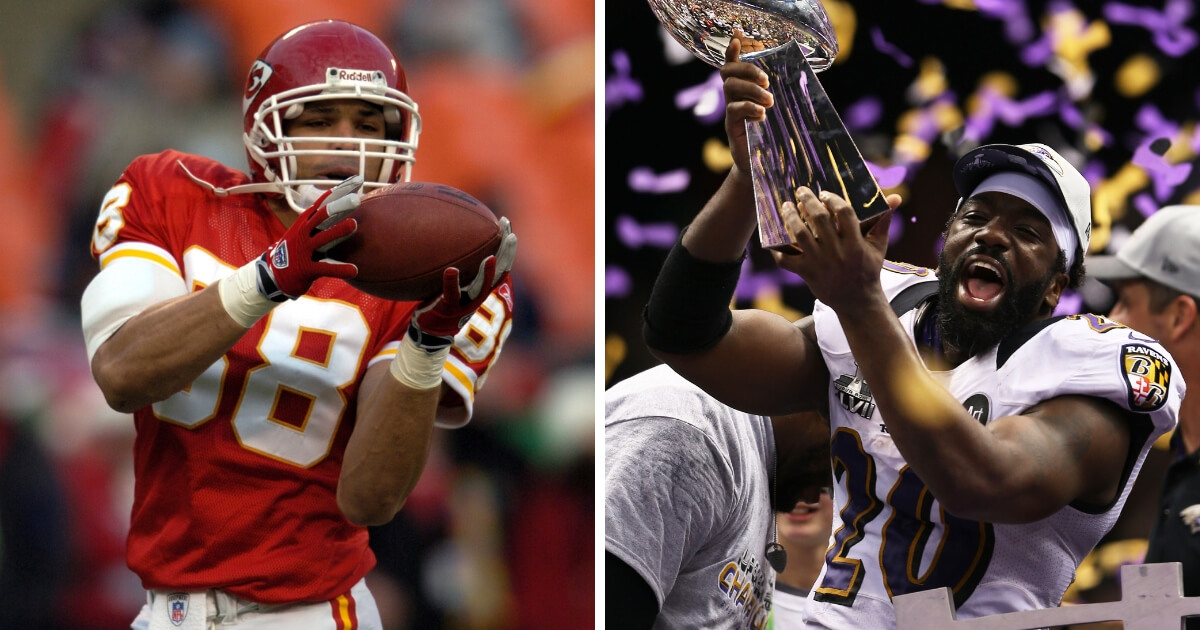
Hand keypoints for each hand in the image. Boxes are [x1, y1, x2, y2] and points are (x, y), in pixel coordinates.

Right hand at [255, 176, 362, 300]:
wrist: (273, 275)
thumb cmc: (295, 252)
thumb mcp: (303, 233)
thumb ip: (319, 223)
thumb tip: (341, 208)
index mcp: (304, 224)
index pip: (323, 204)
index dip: (338, 193)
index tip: (355, 182)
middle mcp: (303, 234)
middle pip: (322, 216)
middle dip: (338, 206)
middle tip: (356, 199)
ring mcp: (303, 250)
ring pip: (322, 238)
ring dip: (338, 231)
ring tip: (354, 224)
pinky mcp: (306, 269)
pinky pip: (325, 268)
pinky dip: (340, 269)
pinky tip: (355, 270)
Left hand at [408, 217, 516, 349]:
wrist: (432, 328)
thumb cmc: (442, 298)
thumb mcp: (453, 277)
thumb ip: (457, 260)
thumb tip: (451, 231)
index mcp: (482, 283)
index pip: (500, 261)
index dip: (505, 243)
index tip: (506, 223)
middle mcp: (479, 292)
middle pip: (499, 272)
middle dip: (506, 254)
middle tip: (511, 235)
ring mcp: (466, 302)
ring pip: (481, 287)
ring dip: (487, 272)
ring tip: (490, 257)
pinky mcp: (450, 307)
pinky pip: (451, 293)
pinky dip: (452, 282)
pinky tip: (451, 270)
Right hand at [721, 32, 773, 174]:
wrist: (757, 166)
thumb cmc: (769, 135)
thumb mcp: (775, 111)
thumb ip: (778, 95)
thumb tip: (801, 75)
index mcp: (742, 90)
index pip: (732, 66)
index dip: (732, 51)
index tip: (737, 37)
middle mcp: (732, 98)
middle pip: (729, 73)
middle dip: (748, 70)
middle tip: (767, 81)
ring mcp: (730, 111)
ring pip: (731, 88)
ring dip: (752, 90)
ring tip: (770, 101)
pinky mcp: (731, 127)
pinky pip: (734, 110)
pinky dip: (749, 108)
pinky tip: (761, 115)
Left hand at [770, 187, 901, 311]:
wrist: (857, 301)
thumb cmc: (868, 269)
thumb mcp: (879, 246)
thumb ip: (883, 221)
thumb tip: (897, 198)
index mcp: (855, 244)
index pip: (844, 213)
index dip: (833, 199)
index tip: (824, 193)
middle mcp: (837, 252)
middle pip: (819, 220)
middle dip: (808, 201)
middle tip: (801, 191)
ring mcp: (819, 263)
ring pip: (800, 235)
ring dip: (791, 218)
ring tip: (786, 207)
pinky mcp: (806, 273)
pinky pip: (787, 260)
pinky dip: (778, 250)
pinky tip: (775, 238)